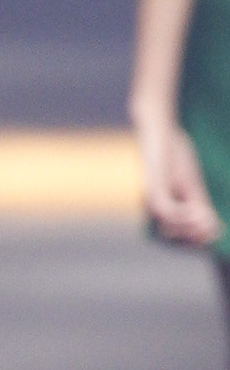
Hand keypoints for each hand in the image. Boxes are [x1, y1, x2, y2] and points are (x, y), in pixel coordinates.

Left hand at [135, 113, 224, 247]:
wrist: (161, 132)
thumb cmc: (175, 155)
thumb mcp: (192, 183)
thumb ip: (199, 203)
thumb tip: (212, 225)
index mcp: (165, 206)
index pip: (179, 230)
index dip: (196, 237)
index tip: (216, 235)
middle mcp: (156, 206)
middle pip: (173, 231)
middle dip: (194, 233)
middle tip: (213, 231)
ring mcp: (153, 198)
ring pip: (168, 224)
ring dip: (189, 224)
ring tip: (206, 219)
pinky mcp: (153, 188)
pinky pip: (165, 209)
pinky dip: (180, 213)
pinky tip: (195, 209)